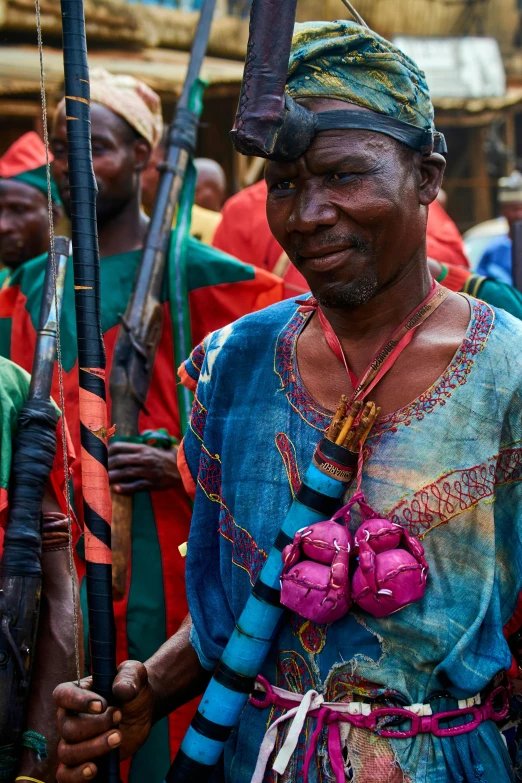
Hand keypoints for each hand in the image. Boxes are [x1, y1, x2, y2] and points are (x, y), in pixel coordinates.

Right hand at [54, 661, 154, 781]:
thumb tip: (121, 689)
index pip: (62, 695)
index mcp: (76, 692)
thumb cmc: (133, 688)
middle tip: (119, 717)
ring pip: (67, 753)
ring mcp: (73, 741)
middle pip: (68, 728)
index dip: (78, 701)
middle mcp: (69, 717)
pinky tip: (95, 769)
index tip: (103, 705)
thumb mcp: (135, 674)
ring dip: (94, 748)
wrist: (141, 710)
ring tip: (118, 738)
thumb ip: (129, 676)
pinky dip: (77, 776)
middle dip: (96, 726)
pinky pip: (66, 776)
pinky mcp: (82, 761)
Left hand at [108, 442, 179, 494]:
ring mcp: (148, 471)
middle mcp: (144, 458)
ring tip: (103, 480)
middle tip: (98, 470)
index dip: (108, 452)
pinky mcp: (152, 483)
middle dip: (107, 465)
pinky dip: (125, 487)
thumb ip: (135, 450)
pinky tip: (116, 489)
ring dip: (113, 477)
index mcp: (143, 448)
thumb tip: (116, 449)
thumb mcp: (151, 450)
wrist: (182, 469)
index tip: (101, 457)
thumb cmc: (163, 459)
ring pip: (126, 473)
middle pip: (120, 460)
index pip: (120, 447)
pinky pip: (136, 485)